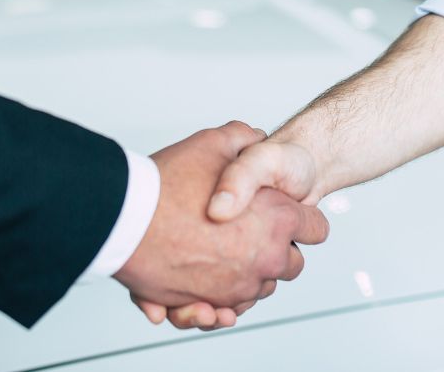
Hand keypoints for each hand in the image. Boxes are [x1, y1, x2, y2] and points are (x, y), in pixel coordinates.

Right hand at [114, 123, 328, 328]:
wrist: (127, 219)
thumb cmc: (169, 183)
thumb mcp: (213, 142)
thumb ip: (243, 137)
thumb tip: (256, 136)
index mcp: (277, 217)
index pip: (316, 228)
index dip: (303, 216)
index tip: (287, 211)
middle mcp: (265, 257)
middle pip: (292, 263)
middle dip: (277, 247)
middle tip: (252, 228)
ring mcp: (240, 285)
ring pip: (261, 288)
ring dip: (249, 272)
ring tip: (225, 248)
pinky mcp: (211, 303)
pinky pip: (231, 308)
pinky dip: (224, 297)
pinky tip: (212, 276)